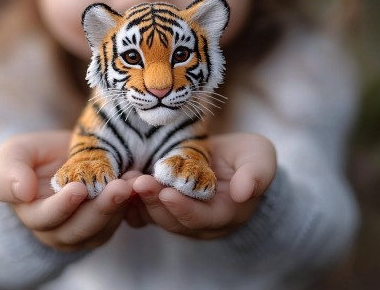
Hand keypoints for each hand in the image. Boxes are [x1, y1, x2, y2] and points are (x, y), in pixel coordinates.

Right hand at [0, 131, 132, 251]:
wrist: (57, 158)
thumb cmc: (31, 157)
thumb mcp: (13, 156)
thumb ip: (8, 174)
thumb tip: (23, 193)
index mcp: (33, 214)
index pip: (46, 217)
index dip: (62, 205)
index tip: (79, 188)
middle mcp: (57, 230)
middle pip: (80, 228)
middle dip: (101, 207)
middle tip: (120, 186)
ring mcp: (83, 229)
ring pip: (103, 227)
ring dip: (120, 206)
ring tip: (135, 182)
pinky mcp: (105, 223)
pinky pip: (118, 220)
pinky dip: (130, 204)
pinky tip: (139, 184)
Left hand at [126, 133, 275, 238]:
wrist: (231, 161)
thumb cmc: (247, 158)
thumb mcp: (260, 159)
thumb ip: (255, 174)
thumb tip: (243, 191)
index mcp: (222, 213)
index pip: (200, 218)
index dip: (183, 207)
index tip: (167, 192)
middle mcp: (197, 220)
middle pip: (172, 219)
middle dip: (154, 201)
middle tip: (138, 182)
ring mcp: (177, 214)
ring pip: (153, 215)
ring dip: (138, 199)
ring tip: (125, 178)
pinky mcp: (161, 204)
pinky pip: (142, 210)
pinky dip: (129, 199)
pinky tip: (120, 182)